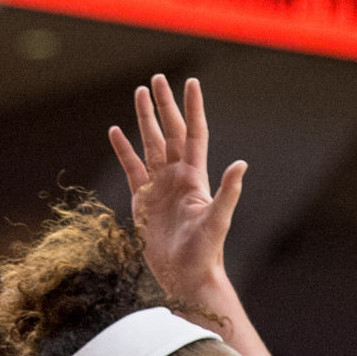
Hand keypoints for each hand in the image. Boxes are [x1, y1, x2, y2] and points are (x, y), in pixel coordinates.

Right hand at [109, 75, 245, 305]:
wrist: (185, 276)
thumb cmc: (205, 252)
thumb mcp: (217, 220)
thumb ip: (228, 192)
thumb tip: (241, 165)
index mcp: (195, 177)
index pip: (194, 134)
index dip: (192, 108)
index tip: (191, 82)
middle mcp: (177, 177)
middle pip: (169, 132)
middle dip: (164, 105)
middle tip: (157, 79)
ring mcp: (159, 187)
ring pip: (150, 145)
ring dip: (144, 120)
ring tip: (138, 93)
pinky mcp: (143, 201)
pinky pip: (132, 168)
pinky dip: (124, 150)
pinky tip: (116, 131)